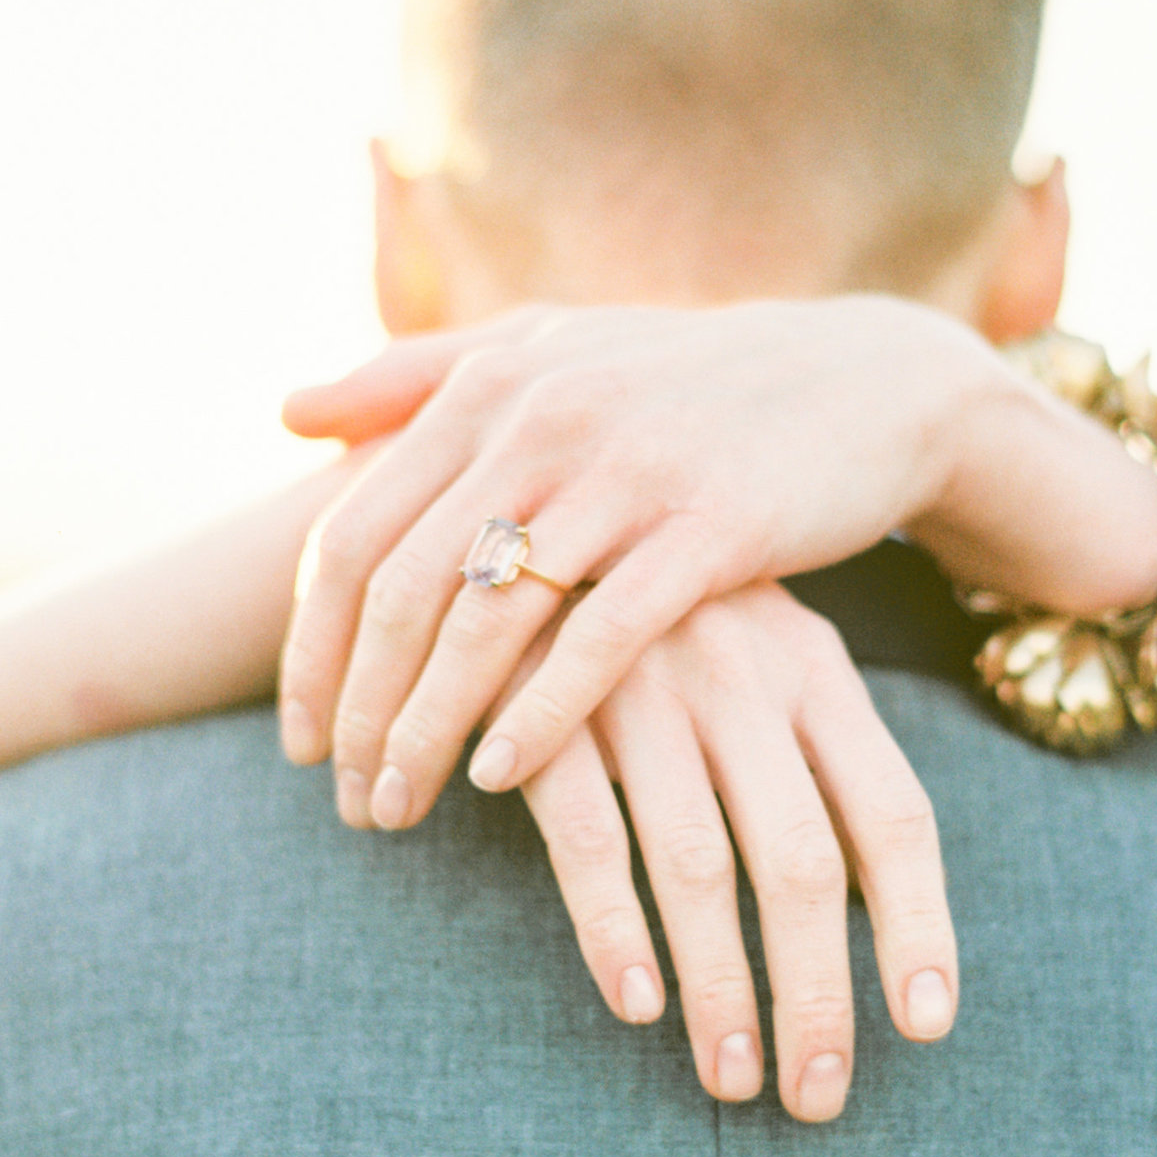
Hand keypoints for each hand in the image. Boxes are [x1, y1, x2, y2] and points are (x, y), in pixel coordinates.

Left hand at [279, 296, 996, 828]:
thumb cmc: (691, 381)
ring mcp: (628, 473)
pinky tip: (498, 777)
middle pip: (401, 590)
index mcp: (490, 386)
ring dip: (427, 728)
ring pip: (486, 621)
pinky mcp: (712, 528)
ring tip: (400, 806)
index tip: (299, 740)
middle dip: (357, 709)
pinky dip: (538, 714)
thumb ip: (419, 375)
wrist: (868, 380)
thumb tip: (288, 414)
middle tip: (342, 798)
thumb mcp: (555, 350)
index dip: (308, 649)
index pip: (350, 533)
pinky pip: (599, 639)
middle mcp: (544, 420)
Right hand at [512, 581, 957, 1120]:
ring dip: (721, 988)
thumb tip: (869, 904)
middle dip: (816, 993)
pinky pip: (591, 838)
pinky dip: (616, 929)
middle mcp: (744, 676)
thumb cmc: (660, 612)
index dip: (919, 926)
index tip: (924, 1028)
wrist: (518, 501)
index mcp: (815, 668)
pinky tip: (638, 1006)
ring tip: (732, 1083)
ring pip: (702, 866)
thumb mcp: (759, 654)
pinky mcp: (543, 706)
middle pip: (804, 862)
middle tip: (815, 1100)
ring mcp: (644, 686)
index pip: (895, 815)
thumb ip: (812, 757)